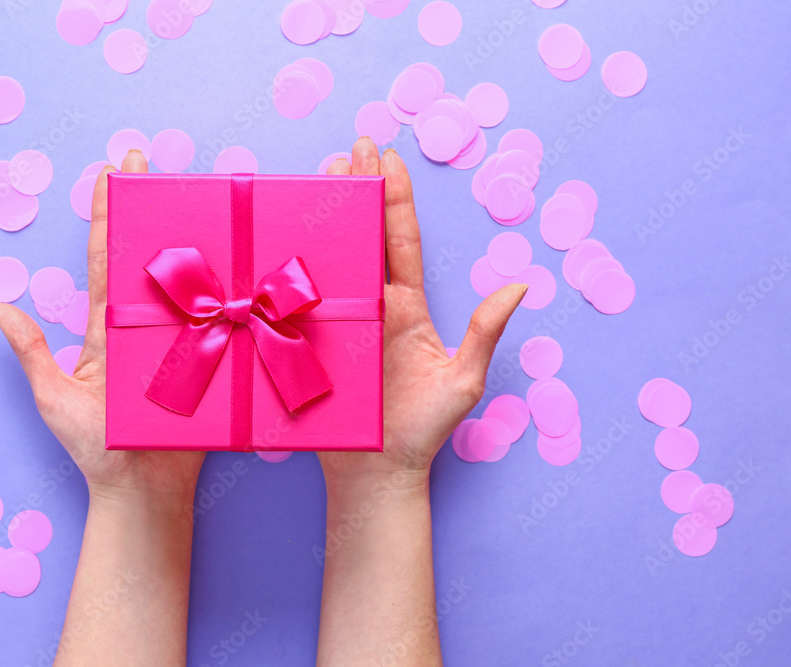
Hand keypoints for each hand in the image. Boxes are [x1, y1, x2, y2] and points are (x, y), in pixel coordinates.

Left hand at [0, 150, 205, 508]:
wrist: (143, 494)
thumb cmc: (95, 451)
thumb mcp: (55, 399)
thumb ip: (32, 353)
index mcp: (107, 329)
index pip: (106, 261)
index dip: (105, 216)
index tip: (111, 172)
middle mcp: (144, 327)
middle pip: (148, 258)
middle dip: (149, 209)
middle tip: (151, 163)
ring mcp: (180, 341)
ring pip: (186, 282)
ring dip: (191, 240)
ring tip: (194, 195)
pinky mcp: (209, 362)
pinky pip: (219, 323)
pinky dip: (226, 293)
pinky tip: (234, 260)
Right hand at [318, 138, 525, 491]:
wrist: (376, 475)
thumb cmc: (421, 434)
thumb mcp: (461, 383)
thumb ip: (484, 334)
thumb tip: (520, 286)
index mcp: (406, 308)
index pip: (401, 241)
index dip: (394, 198)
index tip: (386, 157)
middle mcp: (373, 307)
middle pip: (364, 237)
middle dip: (358, 190)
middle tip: (349, 148)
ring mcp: (341, 322)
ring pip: (332, 259)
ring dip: (327, 216)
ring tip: (320, 175)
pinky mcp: (312, 342)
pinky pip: (302, 298)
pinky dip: (294, 265)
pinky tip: (284, 237)